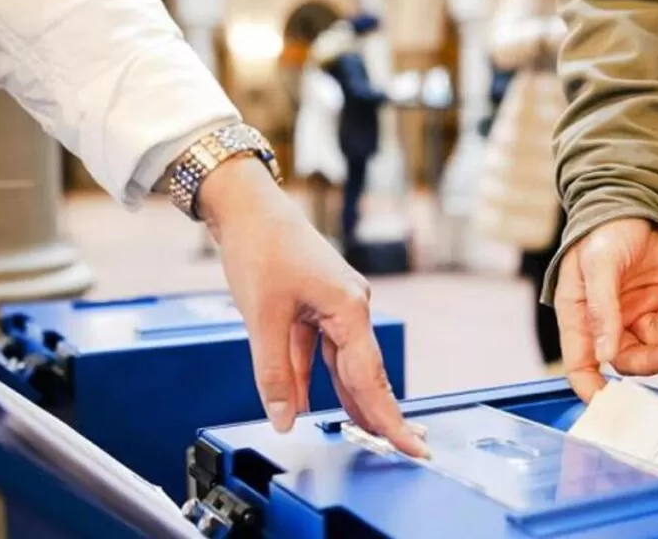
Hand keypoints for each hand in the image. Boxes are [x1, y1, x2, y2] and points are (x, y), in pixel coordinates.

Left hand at [198, 157, 428, 457]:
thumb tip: (284, 418)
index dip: (389, 417)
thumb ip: (274, 372)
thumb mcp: (263, 317)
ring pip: (344, 364)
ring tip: (365, 433)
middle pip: (366, 373)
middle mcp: (350, 307)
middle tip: (401, 449)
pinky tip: (308, 401)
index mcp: (349, 308)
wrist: (246, 206)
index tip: (411, 447)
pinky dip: (313, 376)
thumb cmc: (261, 248)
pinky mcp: (316, 304)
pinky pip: (320, 350)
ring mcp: (335, 305)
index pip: (371, 377)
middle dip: (379, 413)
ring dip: (348, 398)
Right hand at [553, 218, 657, 402]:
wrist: (639, 205)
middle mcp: (608, 323)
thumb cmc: (604, 231)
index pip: (580, 364)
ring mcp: (637, 316)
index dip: (590, 388)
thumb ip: (602, 310)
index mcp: (580, 317)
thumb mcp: (598, 266)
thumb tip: (605, 356)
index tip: (607, 405)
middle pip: (631, 362)